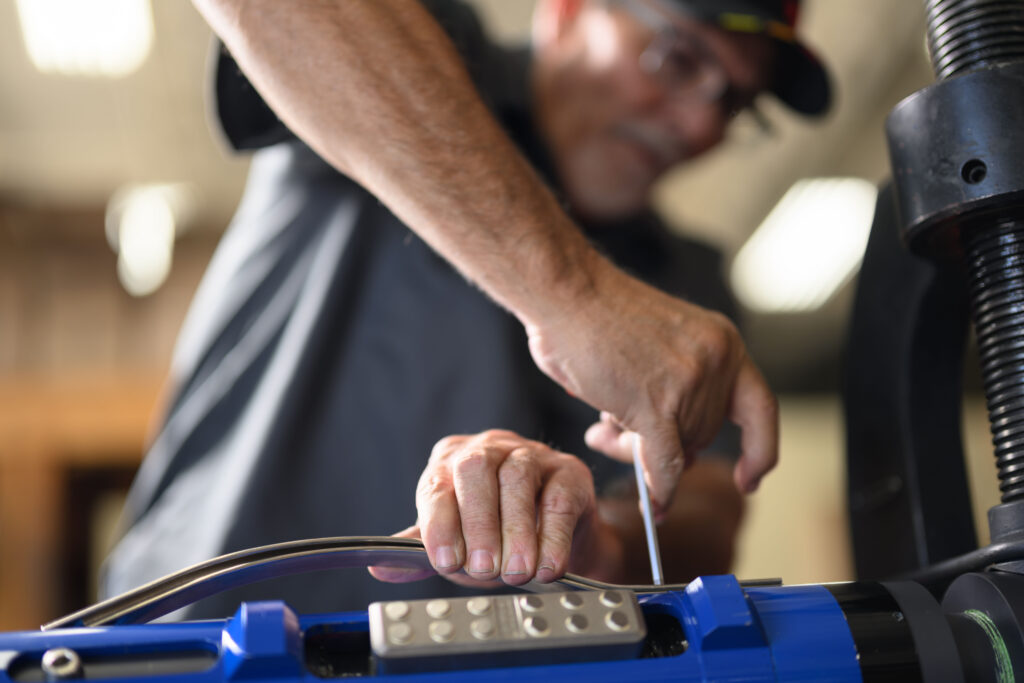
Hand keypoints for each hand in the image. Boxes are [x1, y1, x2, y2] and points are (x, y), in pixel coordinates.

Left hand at [369, 430, 622, 586]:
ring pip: (518, 479)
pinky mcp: (568, 471)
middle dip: (478, 523)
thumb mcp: (455, 543)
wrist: (550, 535)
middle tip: (484, 569)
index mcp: (450, 462)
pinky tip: (548, 566)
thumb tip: (378, 566)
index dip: (440, 524)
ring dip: (516, 530)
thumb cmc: (493, 534)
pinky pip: (559, 496)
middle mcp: (488, 448)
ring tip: (516, 572)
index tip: (446, 562)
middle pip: (477, 470)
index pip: (438, 485)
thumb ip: (421, 553)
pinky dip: (553, 535)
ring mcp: (530, 454)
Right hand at [525, 258, 777, 513]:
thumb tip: (669, 452)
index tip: (753, 477)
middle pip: (703, 434)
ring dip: (637, 452)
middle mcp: (716, 362)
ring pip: (677, 450)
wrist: (566, 291)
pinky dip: (660, 491)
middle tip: (617, 434)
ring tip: (600, 431)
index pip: (759, 408)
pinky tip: (654, 507)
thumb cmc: (596, 314)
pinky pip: (665, 466)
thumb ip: (676, 389)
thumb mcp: (661, 343)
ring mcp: (689, 385)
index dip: (760, 449)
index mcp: (722, 342)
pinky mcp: (655, 406)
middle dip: (665, 442)